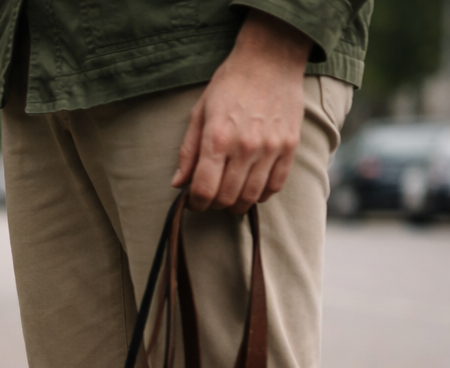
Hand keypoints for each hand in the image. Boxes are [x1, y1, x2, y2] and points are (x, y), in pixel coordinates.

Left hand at [173, 11, 311, 212]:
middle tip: (210, 199)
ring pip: (252, 196)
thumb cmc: (229, 85)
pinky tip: (251, 189)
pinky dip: (261, 194)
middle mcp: (245, 146)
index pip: (204, 189)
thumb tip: (178, 183)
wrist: (270, 60)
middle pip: (227, 197)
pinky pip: (276, 185)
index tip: (193, 202)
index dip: (195, 203)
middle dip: (213, 205)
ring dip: (237, 204)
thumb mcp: (199, 113)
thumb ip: (188, 151)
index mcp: (217, 138)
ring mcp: (271, 147)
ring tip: (229, 197)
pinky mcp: (290, 146)